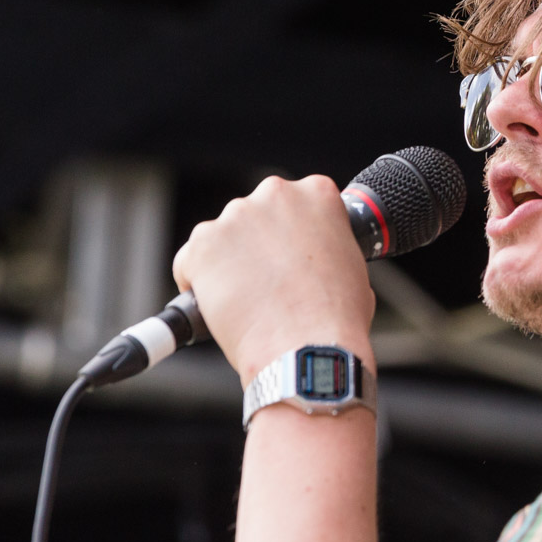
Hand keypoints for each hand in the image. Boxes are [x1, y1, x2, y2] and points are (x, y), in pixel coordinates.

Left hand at [172, 175, 375, 383]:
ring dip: (227, 263)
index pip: (295, 203)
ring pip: (222, 238)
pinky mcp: (202, 244)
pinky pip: (191, 261)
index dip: (290, 234)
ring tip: (246, 302)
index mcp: (316, 194)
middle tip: (268, 282)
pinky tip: (220, 306)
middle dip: (256, 245)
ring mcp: (235, 217)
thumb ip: (328, 246)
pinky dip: (199, 282)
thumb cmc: (335, 317)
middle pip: (255, 216)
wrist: (307, 348)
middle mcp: (274, 195)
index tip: (288, 255)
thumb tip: (315, 260)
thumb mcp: (351, 266)